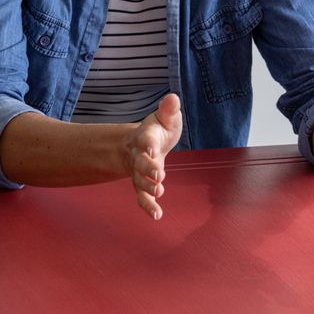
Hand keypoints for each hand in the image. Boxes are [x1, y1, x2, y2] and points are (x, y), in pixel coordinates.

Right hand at [125, 93, 182, 220]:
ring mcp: (140, 173)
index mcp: (146, 137)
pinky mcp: (144, 185)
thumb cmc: (158, 130)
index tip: (152, 148)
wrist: (142, 145)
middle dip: (148, 169)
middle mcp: (140, 156)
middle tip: (158, 175)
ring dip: (149, 188)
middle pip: (141, 164)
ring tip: (159, 193)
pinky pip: (144, 197)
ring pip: (141, 182)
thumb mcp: (165, 118)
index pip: (146, 139)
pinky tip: (157, 215)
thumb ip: (169, 110)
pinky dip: (149, 207)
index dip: (148, 143)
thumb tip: (173, 98)